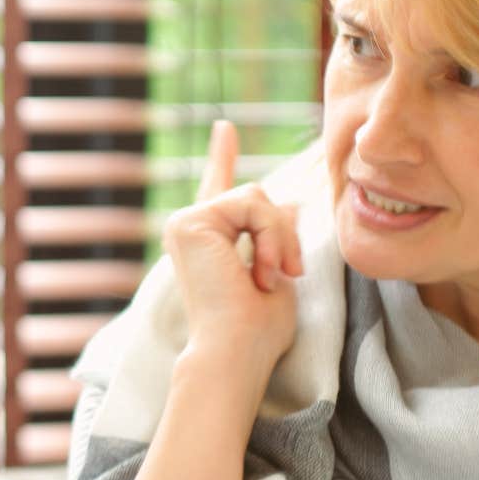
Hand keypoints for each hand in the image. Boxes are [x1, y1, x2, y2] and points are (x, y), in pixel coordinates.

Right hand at [162, 120, 301, 379]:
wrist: (235, 351)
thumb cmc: (258, 331)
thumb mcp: (279, 273)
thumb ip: (279, 237)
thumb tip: (292, 203)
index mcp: (209, 244)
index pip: (217, 191)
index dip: (221, 158)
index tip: (223, 128)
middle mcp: (191, 231)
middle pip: (257, 197)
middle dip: (284, 233)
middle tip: (287, 274)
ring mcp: (186, 224)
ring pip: (256, 197)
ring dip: (278, 236)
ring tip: (271, 275)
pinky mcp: (190, 221)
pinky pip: (251, 203)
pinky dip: (269, 235)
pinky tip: (259, 269)